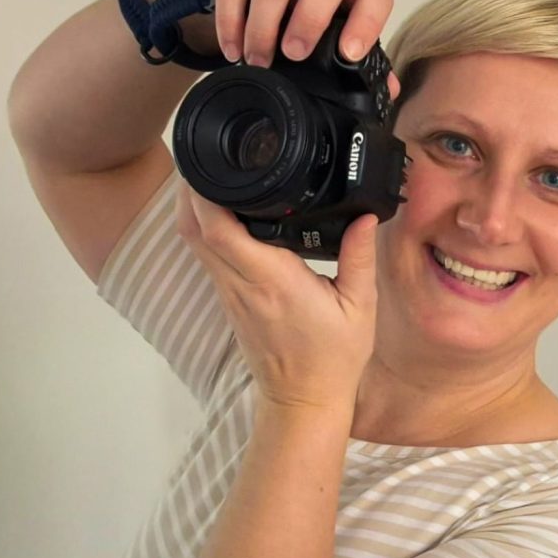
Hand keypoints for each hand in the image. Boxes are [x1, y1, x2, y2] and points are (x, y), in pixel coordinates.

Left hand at [174, 184, 378, 410]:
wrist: (303, 400)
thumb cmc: (332, 358)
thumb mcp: (360, 306)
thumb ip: (360, 257)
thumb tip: (366, 216)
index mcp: (273, 281)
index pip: (221, 232)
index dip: (205, 195)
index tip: (212, 163)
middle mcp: (242, 285)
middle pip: (194, 229)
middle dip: (191, 189)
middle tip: (205, 156)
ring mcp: (229, 293)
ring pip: (194, 241)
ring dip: (193, 206)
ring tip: (210, 172)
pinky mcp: (228, 299)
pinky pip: (205, 255)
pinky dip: (204, 226)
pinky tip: (221, 208)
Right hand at [201, 0, 400, 86]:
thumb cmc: (288, 9)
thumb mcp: (322, 33)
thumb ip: (354, 61)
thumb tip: (388, 90)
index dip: (368, 22)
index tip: (349, 53)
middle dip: (311, 18)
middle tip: (293, 53)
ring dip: (264, 26)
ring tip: (257, 59)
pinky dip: (232, 19)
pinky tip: (232, 46)